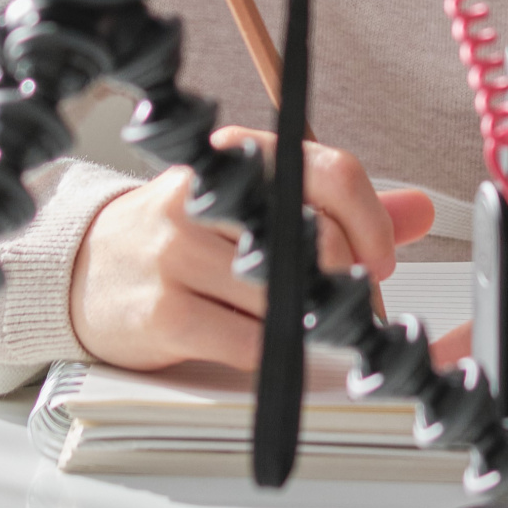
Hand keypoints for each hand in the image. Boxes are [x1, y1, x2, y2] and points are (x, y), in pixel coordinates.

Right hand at [68, 136, 435, 374]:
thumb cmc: (182, 235)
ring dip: (313, 322)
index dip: (375, 224)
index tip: (382, 259)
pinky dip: (273, 353)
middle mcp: (207, 196)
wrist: (87, 270)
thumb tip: (420, 209)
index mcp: (239, 154)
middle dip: (348, 284)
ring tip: (306, 325)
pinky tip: (265, 344)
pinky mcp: (162, 311)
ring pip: (289, 295)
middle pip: (319, 240)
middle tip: (348, 306)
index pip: (332, 173)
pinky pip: (250, 342)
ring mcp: (179, 253)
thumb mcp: (255, 202)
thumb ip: (337, 207)